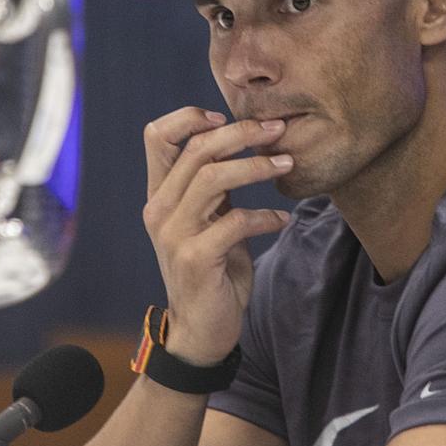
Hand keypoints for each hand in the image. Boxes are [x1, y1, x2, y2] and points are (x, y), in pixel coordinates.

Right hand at [141, 107, 293, 365]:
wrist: (200, 330)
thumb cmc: (211, 269)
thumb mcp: (207, 220)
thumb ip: (213, 186)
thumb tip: (243, 141)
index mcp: (160, 194)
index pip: (157, 136)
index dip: (189, 117)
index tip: (226, 115)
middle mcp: (160, 209)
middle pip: (196, 149)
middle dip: (242, 133)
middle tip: (278, 130)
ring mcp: (174, 234)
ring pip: (213, 177)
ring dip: (257, 166)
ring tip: (287, 165)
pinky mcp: (195, 258)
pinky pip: (235, 221)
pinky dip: (265, 216)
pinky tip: (282, 219)